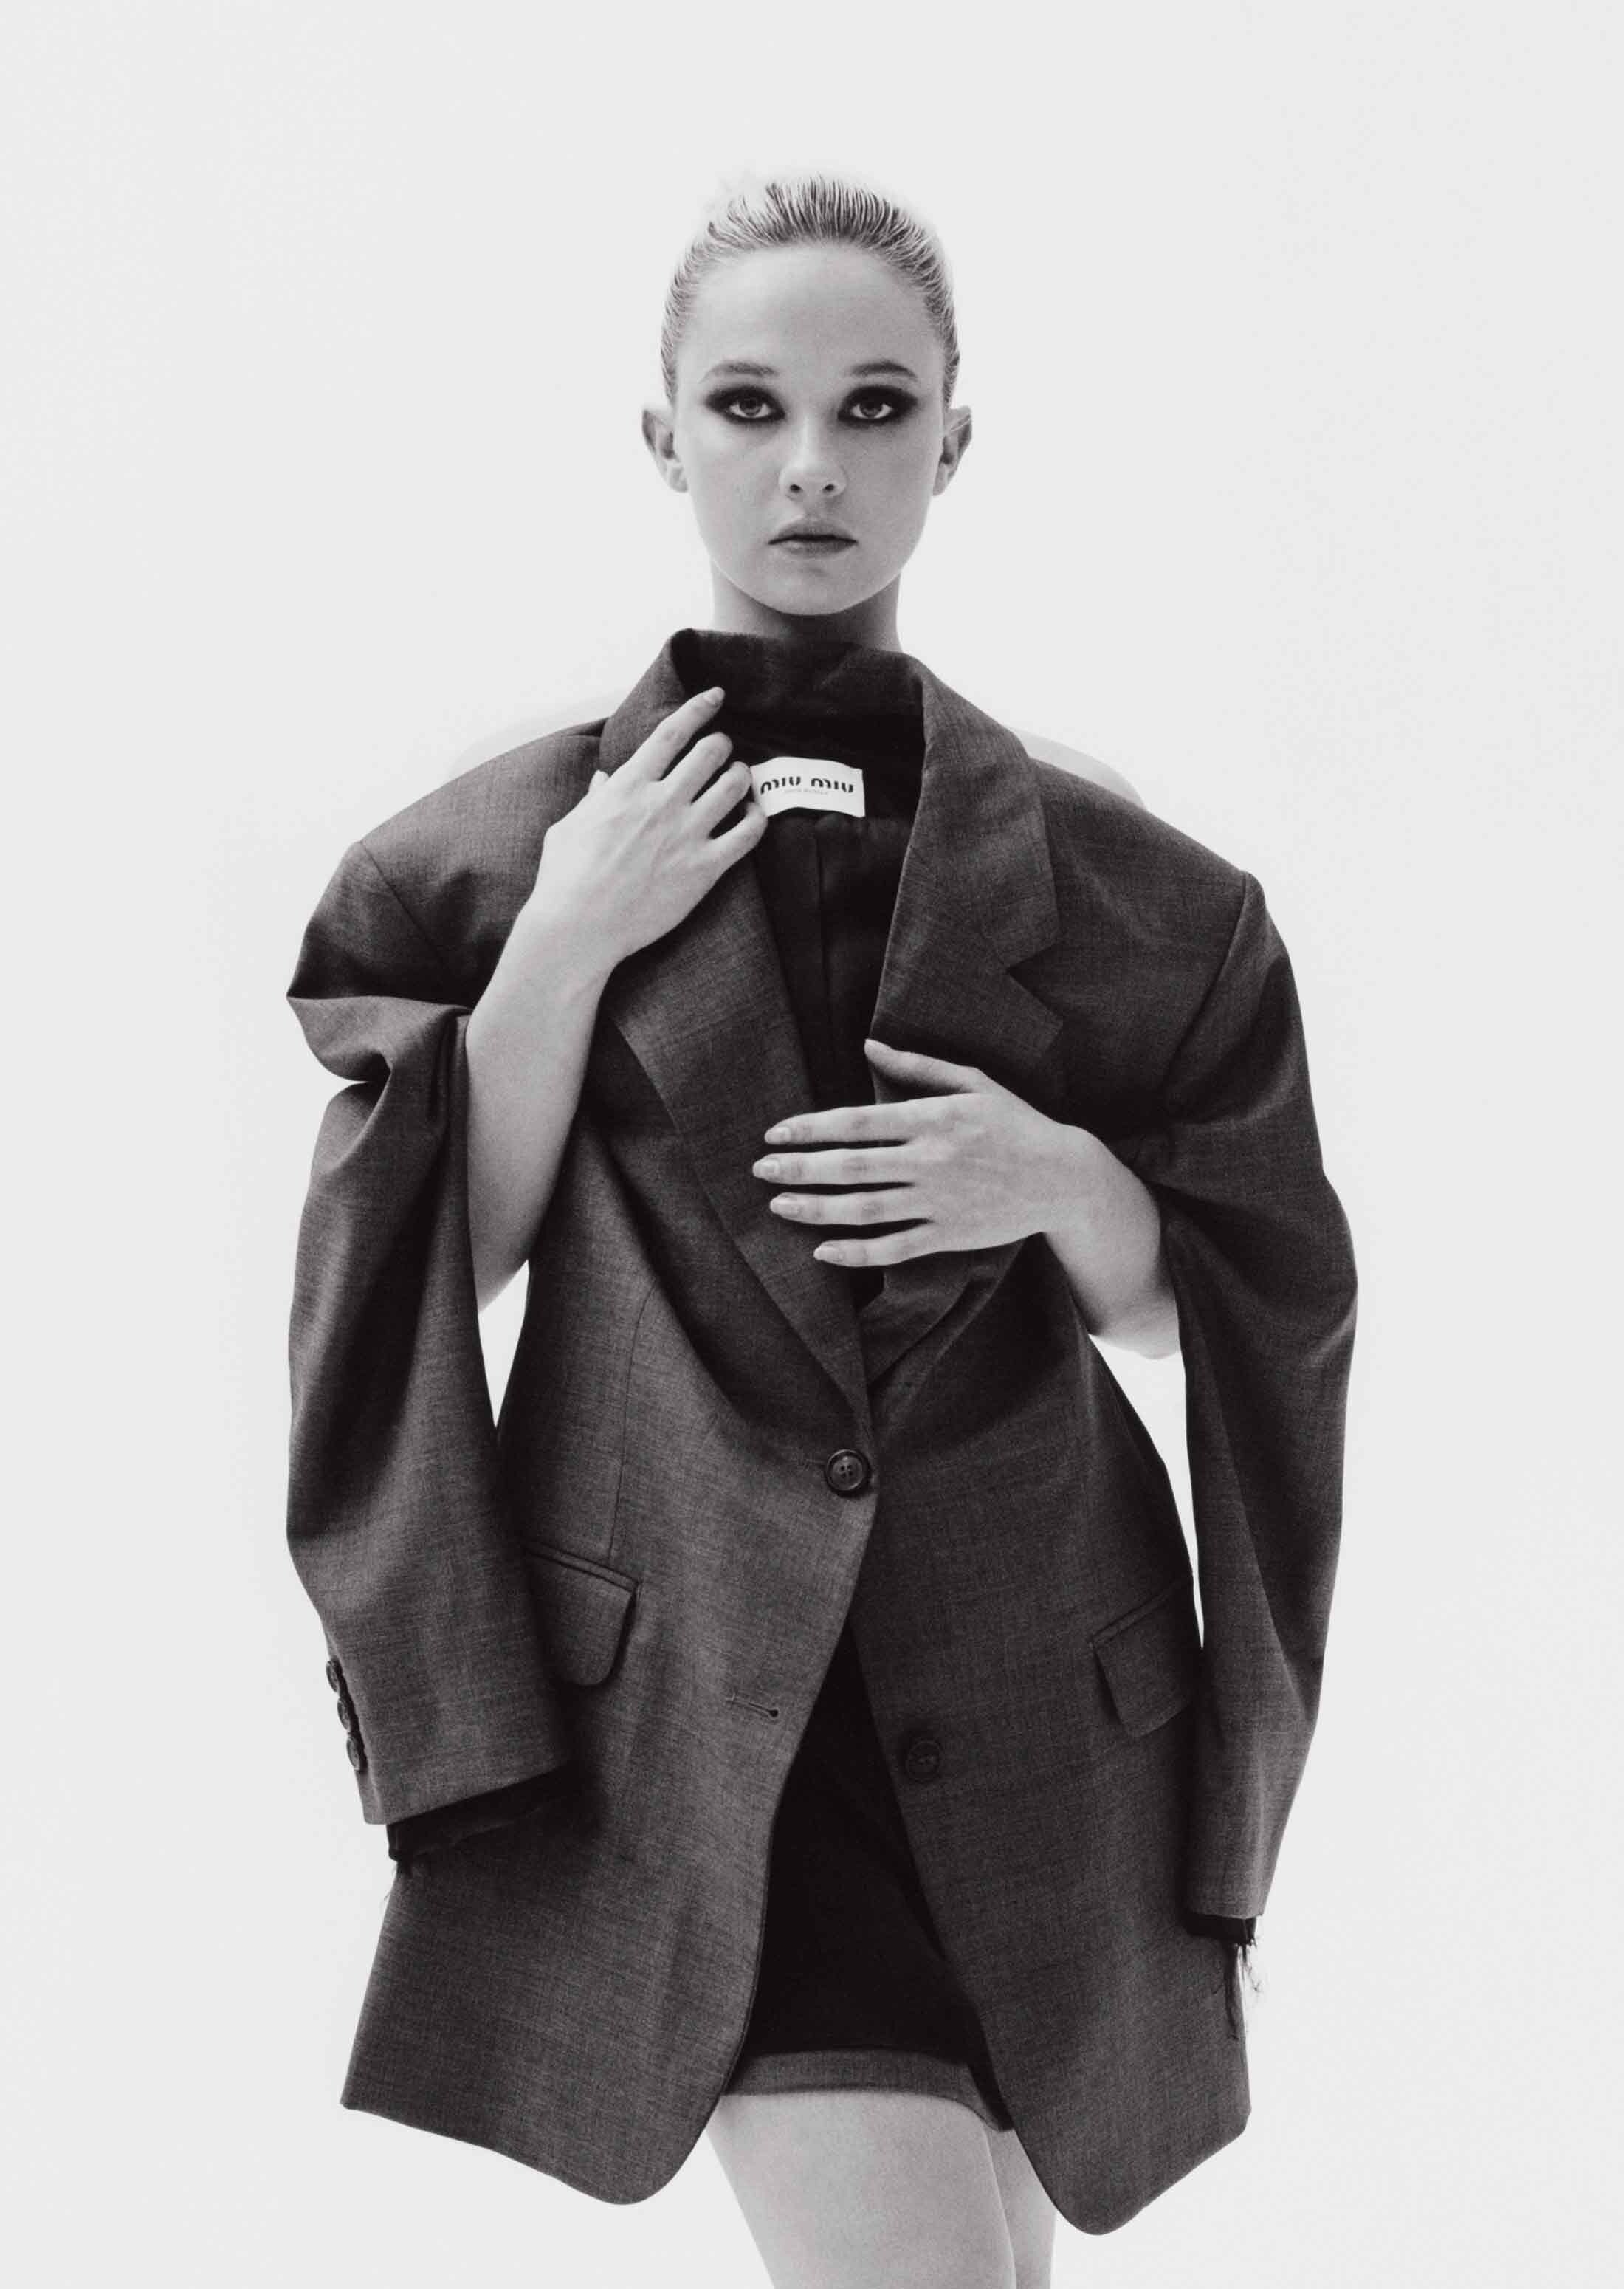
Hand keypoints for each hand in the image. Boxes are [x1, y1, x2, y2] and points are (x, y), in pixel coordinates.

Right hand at [527, 686, 766, 969]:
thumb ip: (593, 800)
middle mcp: (662, 802)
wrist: (579, 927)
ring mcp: (687, 833)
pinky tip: (754, 815)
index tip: (715, 696)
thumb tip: (602, 780)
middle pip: (710, 752)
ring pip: (734, 785)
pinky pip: (747, 834)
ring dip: (741, 775)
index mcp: (628, 786)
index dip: (698, 708)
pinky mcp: (705, 868)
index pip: (672, 732)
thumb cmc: (565, 879)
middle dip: (721, 744)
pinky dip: (756, 818)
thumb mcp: (569, 827)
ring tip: (740, 777)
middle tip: (722, 749)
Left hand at [749, 1038, 1086, 1264]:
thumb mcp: (973, 1083)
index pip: (857, 1122)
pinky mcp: (949, 1236)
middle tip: (761, 1169)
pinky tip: (822, 1250)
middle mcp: (931, 1161)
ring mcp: (939, 1202)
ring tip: (779, 1205)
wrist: (1063, 1178)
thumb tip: (869, 1045)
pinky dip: (856, 1252)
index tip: (775, 1132)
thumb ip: (918, 1067)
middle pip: (852, 1167)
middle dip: (800, 1168)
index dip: (811, 1128)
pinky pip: (894, 1248)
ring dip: (816, 1209)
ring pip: (865, 1210)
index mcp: (933, 1118)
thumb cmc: (1015, 1123)